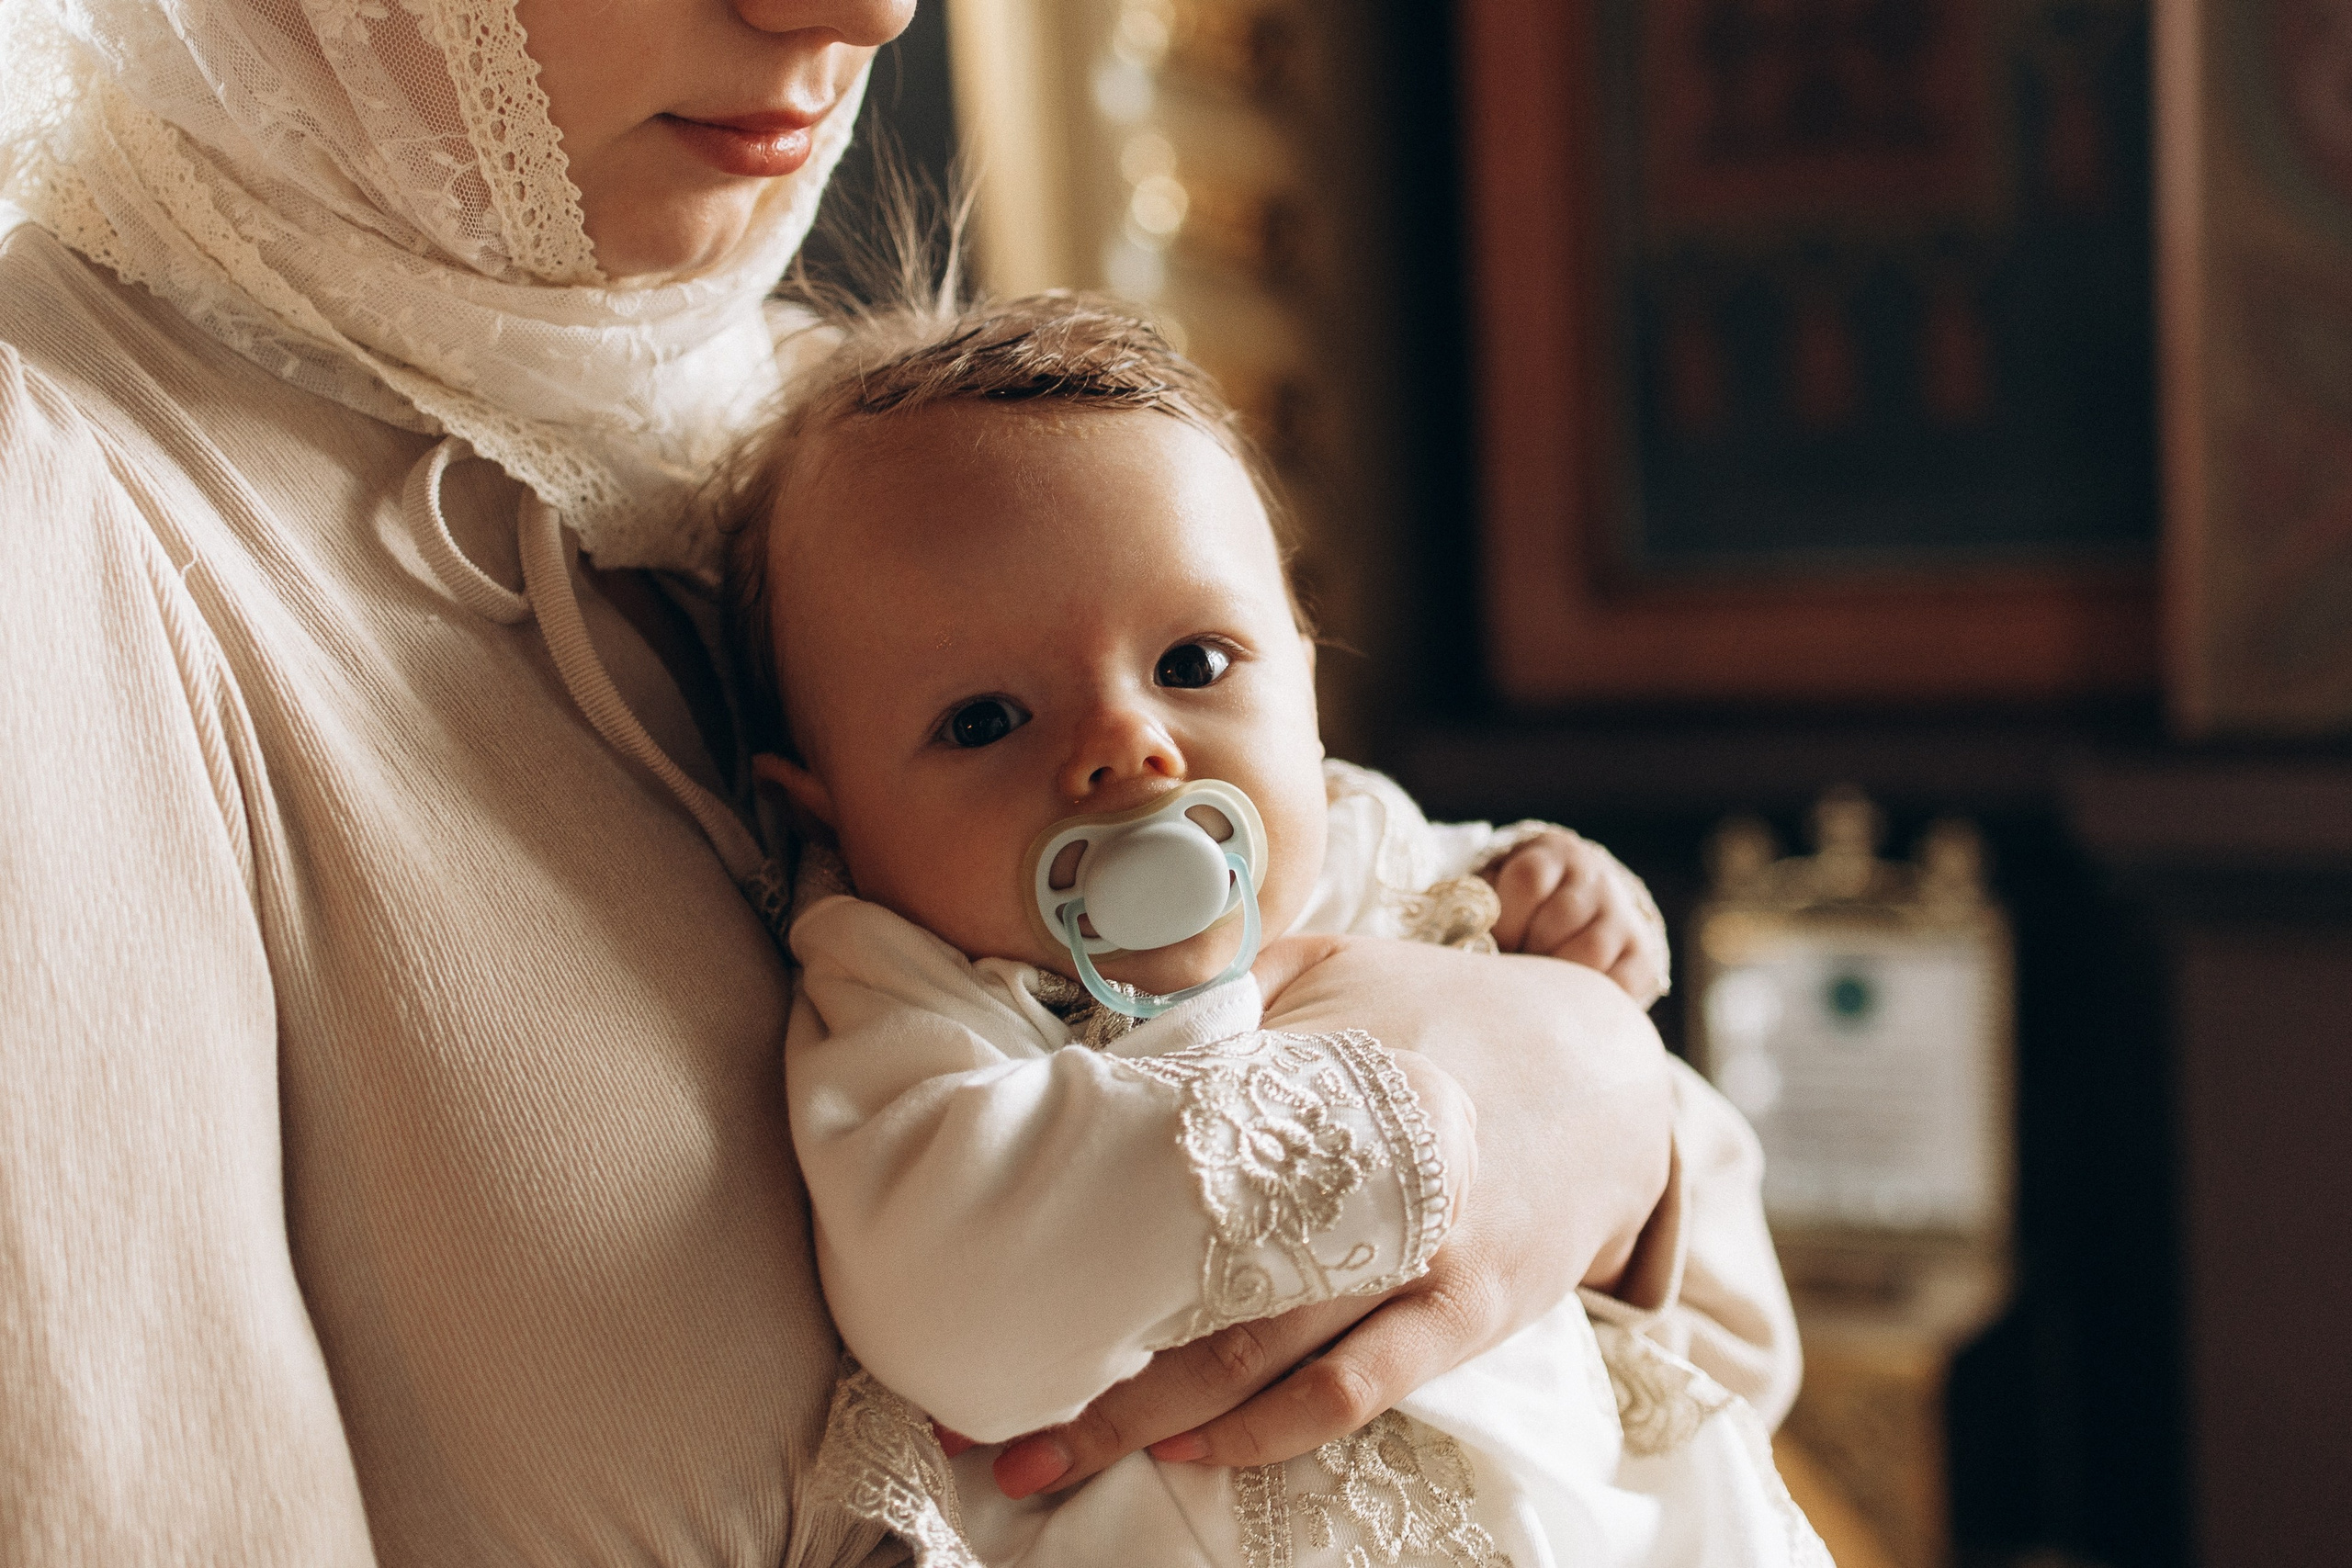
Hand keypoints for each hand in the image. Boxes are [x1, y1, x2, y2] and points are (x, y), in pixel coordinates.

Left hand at [986, 934, 1670, 1494]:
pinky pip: (1353, 1392)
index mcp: (1320, 1077)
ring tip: (1047, 1462)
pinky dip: (1265, 1429)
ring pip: (1262, 1357)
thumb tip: (1108, 1034)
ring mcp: (1419, 1253)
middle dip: (1088, 1363)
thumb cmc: (1448, 1013)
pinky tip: (1188, 1451)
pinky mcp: (1466, 1314)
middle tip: (980, 1418)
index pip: (1168, 1153)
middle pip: (1199, 1284)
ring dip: (1150, 1422)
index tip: (980, 1278)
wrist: (1609, 1073)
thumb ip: (1232, 992)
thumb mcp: (1341, 967)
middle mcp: (1363, 1173)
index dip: (1066, 1219)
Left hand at [1482, 831, 1665, 1005]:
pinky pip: (1620, 984)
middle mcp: (1595, 880)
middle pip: (1561, 916)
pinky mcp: (1642, 957)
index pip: (1529, 877)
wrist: (1583, 914)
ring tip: (1537, 987)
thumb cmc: (1522, 911)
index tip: (1497, 941)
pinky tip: (1567, 1001)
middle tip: (1515, 970)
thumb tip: (1467, 946)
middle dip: (1530, 950)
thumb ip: (1481, 909)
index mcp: (1554, 856)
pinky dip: (1589, 998)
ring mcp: (1622, 917)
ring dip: (1555, 976)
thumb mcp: (1500, 892)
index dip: (1507, 916)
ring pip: (1590, 950)